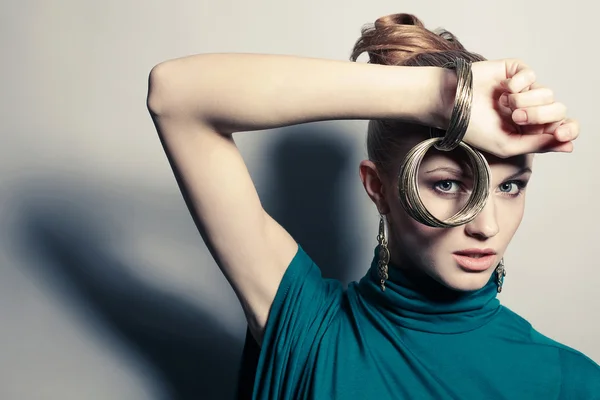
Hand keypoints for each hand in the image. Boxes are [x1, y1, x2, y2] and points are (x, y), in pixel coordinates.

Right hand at [456, 59, 578, 157]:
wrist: (450, 104)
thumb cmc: (473, 127)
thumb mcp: (506, 145)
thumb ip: (537, 144)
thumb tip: (569, 144)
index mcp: (529, 130)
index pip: (561, 128)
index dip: (568, 129)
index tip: (562, 133)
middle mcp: (530, 109)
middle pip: (557, 110)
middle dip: (539, 115)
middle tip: (516, 117)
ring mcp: (524, 89)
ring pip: (547, 93)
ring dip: (524, 101)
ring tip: (503, 104)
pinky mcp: (516, 71)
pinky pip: (531, 75)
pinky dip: (517, 84)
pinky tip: (503, 89)